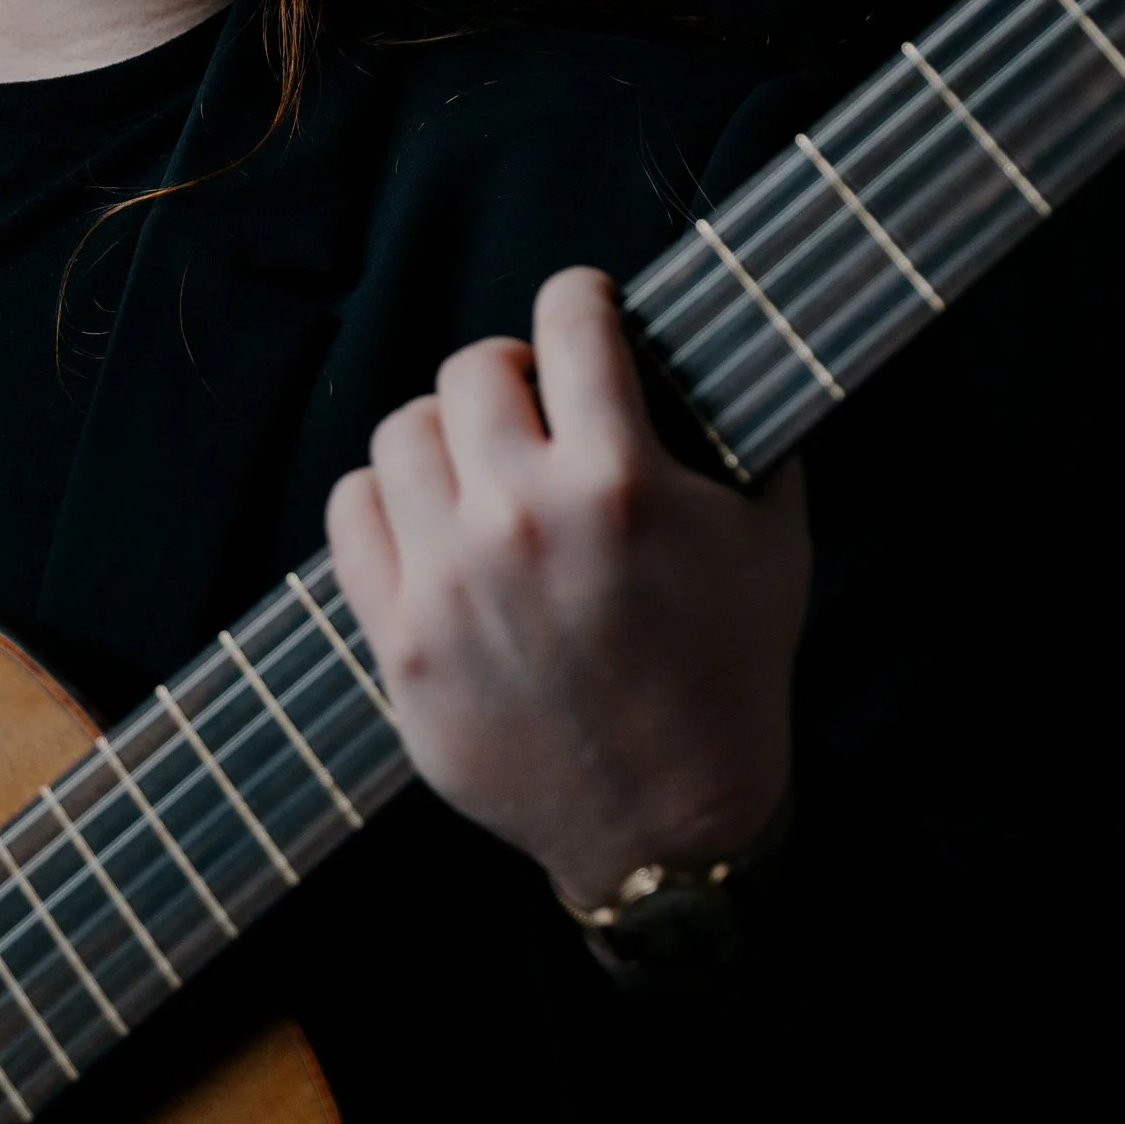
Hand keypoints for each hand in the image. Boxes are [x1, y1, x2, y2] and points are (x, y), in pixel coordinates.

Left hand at [325, 265, 810, 908]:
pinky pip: (351, 515)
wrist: (665, 824)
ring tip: (478, 464)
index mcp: (619, 482)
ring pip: (402, 432)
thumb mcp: (773, 542)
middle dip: (510, 370)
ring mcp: (450, 580)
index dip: (580, 299)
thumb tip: (711, 352)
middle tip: (532, 402)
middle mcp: (522, 519)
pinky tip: (427, 517)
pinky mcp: (400, 637)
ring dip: (444, 433)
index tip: (583, 309)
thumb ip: (743, 435)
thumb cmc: (728, 675)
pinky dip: (383, 499)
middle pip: (471, 368)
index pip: (570, 322)